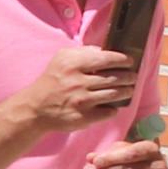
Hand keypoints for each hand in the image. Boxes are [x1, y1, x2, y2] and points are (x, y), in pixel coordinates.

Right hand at [13, 43, 138, 132]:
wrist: (35, 108)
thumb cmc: (52, 81)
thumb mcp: (61, 59)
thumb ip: (84, 52)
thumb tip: (106, 51)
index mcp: (72, 64)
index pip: (107, 59)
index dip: (123, 60)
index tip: (129, 62)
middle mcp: (77, 82)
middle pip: (116, 77)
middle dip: (129, 77)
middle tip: (131, 77)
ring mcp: (82, 101)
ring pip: (116, 94)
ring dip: (126, 92)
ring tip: (127, 90)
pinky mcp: (84, 117)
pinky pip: (109, 112)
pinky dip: (114, 108)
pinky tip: (111, 105)